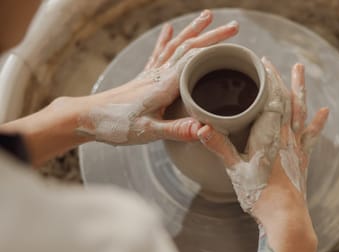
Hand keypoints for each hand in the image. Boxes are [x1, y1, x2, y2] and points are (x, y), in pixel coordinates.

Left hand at [76, 10, 238, 144]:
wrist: (87, 118)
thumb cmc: (116, 125)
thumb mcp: (149, 132)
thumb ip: (177, 130)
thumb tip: (204, 129)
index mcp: (164, 84)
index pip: (195, 60)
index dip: (215, 49)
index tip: (235, 44)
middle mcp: (159, 74)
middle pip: (189, 48)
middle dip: (212, 36)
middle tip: (234, 27)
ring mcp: (151, 74)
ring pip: (176, 46)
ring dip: (193, 31)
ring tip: (208, 17)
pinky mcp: (143, 78)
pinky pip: (159, 54)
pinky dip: (166, 40)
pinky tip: (169, 29)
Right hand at [198, 59, 328, 222]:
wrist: (286, 217)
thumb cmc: (259, 194)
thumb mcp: (234, 170)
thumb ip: (219, 147)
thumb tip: (200, 128)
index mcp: (268, 135)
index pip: (271, 99)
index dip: (268, 79)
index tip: (262, 63)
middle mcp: (285, 136)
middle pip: (287, 99)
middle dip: (281, 78)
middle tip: (276, 62)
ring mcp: (296, 146)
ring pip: (301, 111)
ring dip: (301, 90)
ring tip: (300, 71)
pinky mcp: (302, 159)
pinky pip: (311, 135)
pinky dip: (317, 122)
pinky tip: (324, 111)